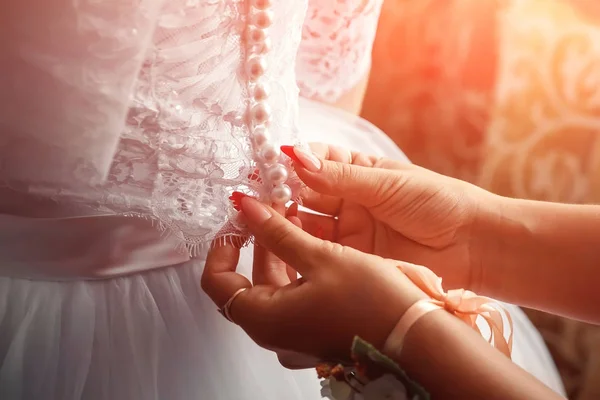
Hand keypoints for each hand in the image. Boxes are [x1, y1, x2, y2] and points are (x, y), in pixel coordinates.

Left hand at [201, 196, 424, 363]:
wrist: (417, 339)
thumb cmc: (373, 303)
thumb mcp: (321, 256)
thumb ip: (277, 232)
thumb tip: (246, 208)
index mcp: (265, 319)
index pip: (216, 281)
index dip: (223, 244)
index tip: (239, 219)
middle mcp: (274, 332)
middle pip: (246, 281)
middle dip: (257, 241)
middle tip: (270, 208)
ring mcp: (295, 334)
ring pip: (272, 286)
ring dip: (278, 251)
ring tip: (294, 217)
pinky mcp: (314, 330)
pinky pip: (293, 296)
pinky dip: (295, 268)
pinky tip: (311, 242)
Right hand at [282, 143, 497, 292]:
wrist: (475, 247)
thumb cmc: (439, 203)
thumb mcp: (387, 184)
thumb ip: (340, 176)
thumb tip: (296, 156)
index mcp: (360, 172)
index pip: (317, 161)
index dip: (292, 161)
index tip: (267, 164)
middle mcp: (349, 200)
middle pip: (305, 194)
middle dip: (282, 193)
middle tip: (256, 195)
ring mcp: (349, 231)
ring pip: (307, 223)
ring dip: (286, 219)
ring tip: (263, 218)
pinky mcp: (351, 259)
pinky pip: (319, 250)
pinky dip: (299, 245)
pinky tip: (282, 241)